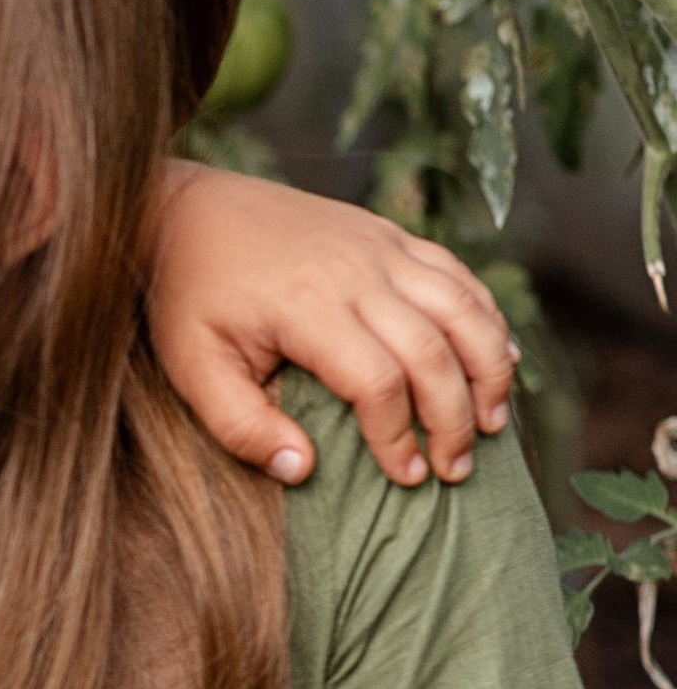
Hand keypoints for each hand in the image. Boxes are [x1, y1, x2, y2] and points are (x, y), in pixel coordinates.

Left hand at [149, 166, 515, 489]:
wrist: (187, 210)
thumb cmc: (190, 298)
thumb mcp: (193, 367)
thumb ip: (241, 426)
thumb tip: (302, 471)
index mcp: (307, 306)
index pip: (377, 381)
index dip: (399, 437)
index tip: (407, 478)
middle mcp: (356, 271)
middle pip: (433, 350)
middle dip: (455, 417)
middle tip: (457, 469)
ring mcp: (380, 247)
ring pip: (463, 307)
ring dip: (489, 368)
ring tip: (493, 423)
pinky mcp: (389, 235)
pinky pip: (458, 275)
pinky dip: (488, 318)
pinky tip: (499, 360)